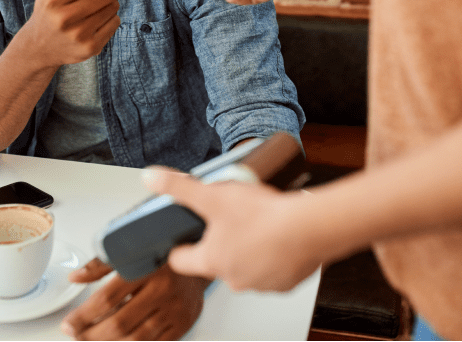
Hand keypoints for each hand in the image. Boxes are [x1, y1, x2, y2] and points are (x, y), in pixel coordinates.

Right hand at [26, 0, 119, 67]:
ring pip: (114, 7)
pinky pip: (115, 22)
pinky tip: (96, 20)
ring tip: (95, 5)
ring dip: (109, 2)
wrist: (39, 46)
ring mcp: (79, 36)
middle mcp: (64, 18)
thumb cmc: (50, 9)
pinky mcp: (91, 48)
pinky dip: (110, 17)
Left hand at [61, 258, 207, 340]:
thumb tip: (75, 277)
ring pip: (135, 337)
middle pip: (119, 323)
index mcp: (146, 267)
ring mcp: (174, 309)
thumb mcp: (132, 247)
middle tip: (75, 333)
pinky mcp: (182, 323)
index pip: (107, 299)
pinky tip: (118, 341)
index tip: (69, 322)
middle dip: (91, 333)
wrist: (200, 254)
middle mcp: (161, 290)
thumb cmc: (162, 249)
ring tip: (91, 338)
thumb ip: (102, 263)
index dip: (84, 315)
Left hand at [142, 168, 323, 291]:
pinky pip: (272, 270)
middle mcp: (233, 278)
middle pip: (216, 261)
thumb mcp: (214, 195)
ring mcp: (260, 283)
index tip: (182, 238)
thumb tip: (151, 178)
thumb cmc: (264, 216)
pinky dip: (273, 255)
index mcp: (212, 261)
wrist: (310, 228)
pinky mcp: (284, 282)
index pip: (181, 261)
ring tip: (256, 224)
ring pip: (245, 266)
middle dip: (220, 241)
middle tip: (229, 219)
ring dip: (248, 248)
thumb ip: (179, 187)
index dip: (179, 246)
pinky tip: (277, 235)